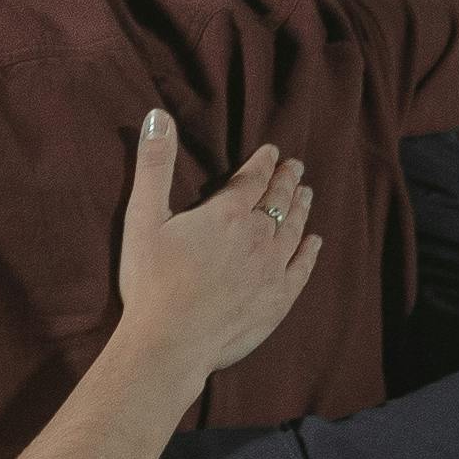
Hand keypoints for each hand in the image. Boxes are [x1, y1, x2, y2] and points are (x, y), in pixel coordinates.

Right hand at [112, 109, 321, 374]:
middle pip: (280, 201)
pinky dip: (310, 253)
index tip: (272, 152)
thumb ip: (154, 164)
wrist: (170, 343)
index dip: (263, 162)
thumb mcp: (143, 217)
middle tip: (296, 167)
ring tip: (307, 194)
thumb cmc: (151, 281)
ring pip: (295, 230)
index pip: (253, 178)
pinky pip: (301, 269)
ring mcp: (272, 270)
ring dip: (302, 209)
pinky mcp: (277, 301)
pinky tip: (314, 244)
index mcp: (227, 214)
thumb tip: (158, 115)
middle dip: (287, 180)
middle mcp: (259, 237)